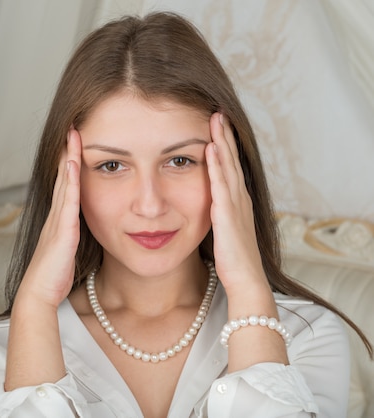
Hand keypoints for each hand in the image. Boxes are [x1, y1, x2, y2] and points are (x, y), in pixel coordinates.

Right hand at [16, 128, 81, 308]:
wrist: (38, 295)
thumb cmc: (51, 278)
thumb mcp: (64, 252)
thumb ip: (70, 238)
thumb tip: (76, 230)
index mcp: (57, 221)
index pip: (65, 187)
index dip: (69, 165)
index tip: (75, 145)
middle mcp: (55, 216)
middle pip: (62, 178)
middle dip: (67, 153)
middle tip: (72, 129)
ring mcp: (57, 222)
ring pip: (64, 184)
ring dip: (68, 159)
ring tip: (73, 136)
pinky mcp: (62, 231)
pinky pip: (68, 200)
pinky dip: (71, 180)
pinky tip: (73, 164)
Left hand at [205, 113, 267, 294]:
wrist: (246, 280)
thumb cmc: (234, 259)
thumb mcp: (224, 230)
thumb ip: (218, 214)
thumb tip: (209, 206)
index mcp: (237, 201)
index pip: (230, 167)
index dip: (225, 145)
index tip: (217, 125)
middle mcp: (239, 199)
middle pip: (232, 160)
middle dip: (225, 135)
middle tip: (218, 111)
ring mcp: (235, 205)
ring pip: (228, 166)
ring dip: (222, 142)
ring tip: (216, 119)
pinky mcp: (227, 215)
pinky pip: (221, 185)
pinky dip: (217, 166)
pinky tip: (212, 149)